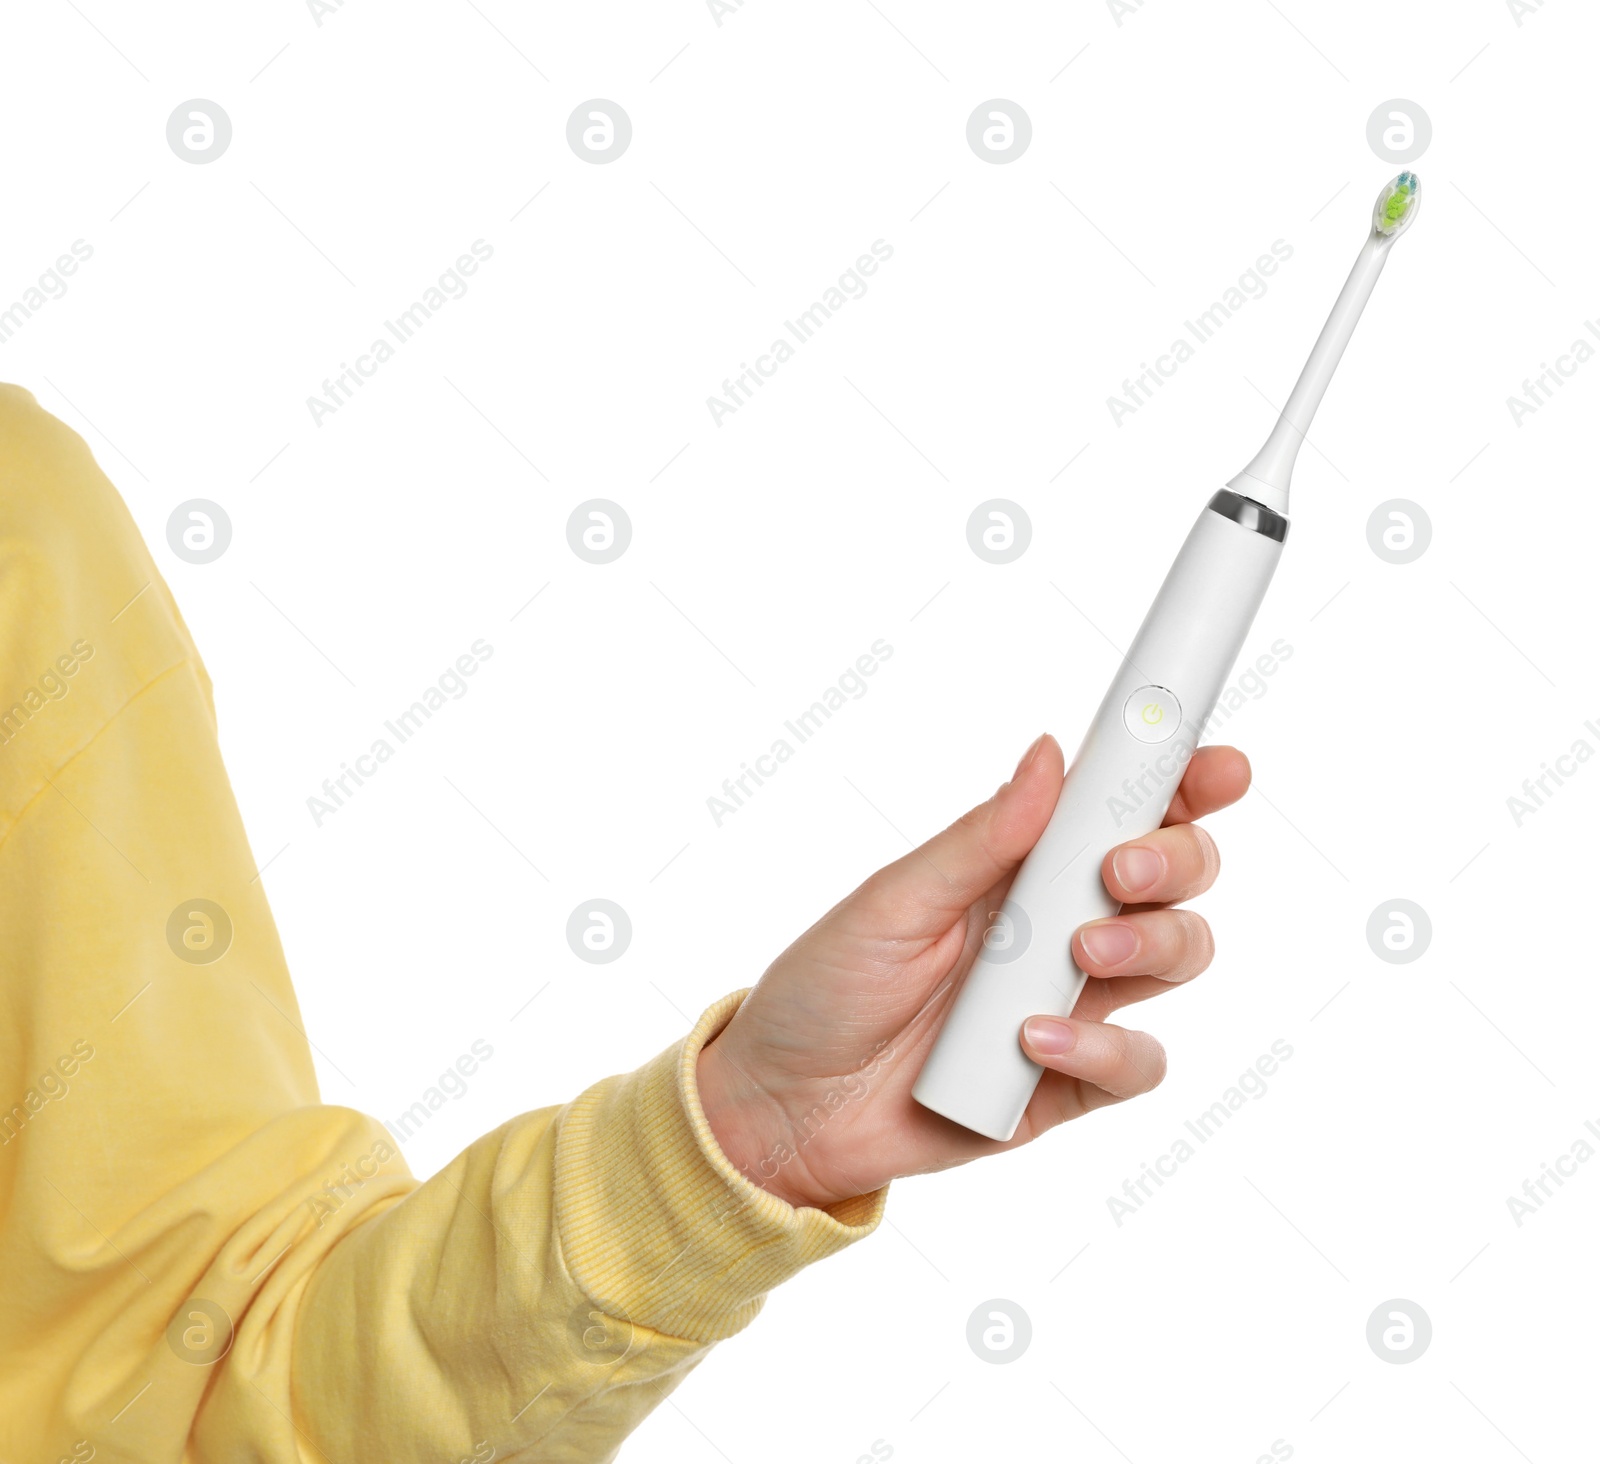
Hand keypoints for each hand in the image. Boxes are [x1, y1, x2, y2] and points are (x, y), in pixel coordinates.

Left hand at [696, 733, 1251, 1209]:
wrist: (786, 1106)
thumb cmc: (827, 988)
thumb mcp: (894, 901)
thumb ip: (980, 838)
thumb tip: (1050, 754)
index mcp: (1022, 867)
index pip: (1123, 810)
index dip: (1184, 780)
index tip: (1217, 766)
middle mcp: (1062, 928)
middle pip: (1176, 878)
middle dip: (1175, 861)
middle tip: (1121, 872)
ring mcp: (1073, 1004)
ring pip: (1177, 958)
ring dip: (1150, 948)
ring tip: (1076, 958)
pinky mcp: (1069, 1083)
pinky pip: (1136, 1063)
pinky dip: (1105, 1049)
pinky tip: (1036, 1042)